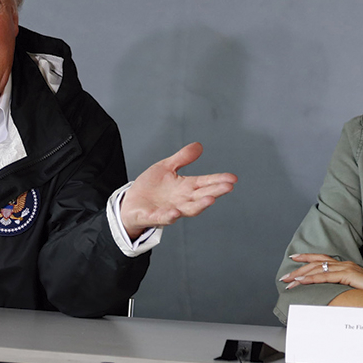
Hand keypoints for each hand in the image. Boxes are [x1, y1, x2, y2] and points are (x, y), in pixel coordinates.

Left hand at [119, 142, 236, 238]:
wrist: (130, 203)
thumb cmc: (150, 187)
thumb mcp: (165, 168)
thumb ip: (181, 158)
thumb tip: (199, 145)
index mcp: (185, 187)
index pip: (205, 182)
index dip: (218, 180)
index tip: (233, 178)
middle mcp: (181, 200)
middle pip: (201, 196)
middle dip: (215, 191)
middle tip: (228, 186)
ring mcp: (169, 210)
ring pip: (187, 209)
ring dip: (199, 205)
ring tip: (210, 199)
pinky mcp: (153, 217)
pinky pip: (162, 218)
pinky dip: (169, 216)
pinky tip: (175, 212)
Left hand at [280, 253, 362, 294]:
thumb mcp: (354, 287)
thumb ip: (342, 285)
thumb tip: (330, 291)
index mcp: (345, 265)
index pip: (321, 258)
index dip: (306, 258)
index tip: (293, 258)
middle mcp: (344, 264)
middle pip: (316, 263)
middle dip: (298, 269)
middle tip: (285, 276)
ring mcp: (346, 268)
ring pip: (317, 269)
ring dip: (301, 275)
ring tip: (289, 281)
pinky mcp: (348, 275)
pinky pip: (325, 276)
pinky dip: (311, 279)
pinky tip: (301, 282)